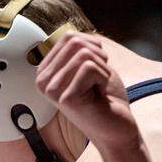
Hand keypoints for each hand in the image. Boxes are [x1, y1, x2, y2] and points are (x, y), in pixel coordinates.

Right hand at [35, 33, 136, 151]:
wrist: (118, 129)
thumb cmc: (107, 99)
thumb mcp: (92, 65)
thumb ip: (79, 48)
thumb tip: (70, 32)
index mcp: (46, 71)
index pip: (69, 36)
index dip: (93, 48)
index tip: (95, 72)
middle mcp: (43, 81)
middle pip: (75, 41)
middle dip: (98, 57)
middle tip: (100, 80)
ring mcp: (51, 90)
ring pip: (84, 53)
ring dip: (102, 69)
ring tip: (99, 88)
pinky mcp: (64, 97)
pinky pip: (90, 67)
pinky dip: (104, 78)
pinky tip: (100, 95)